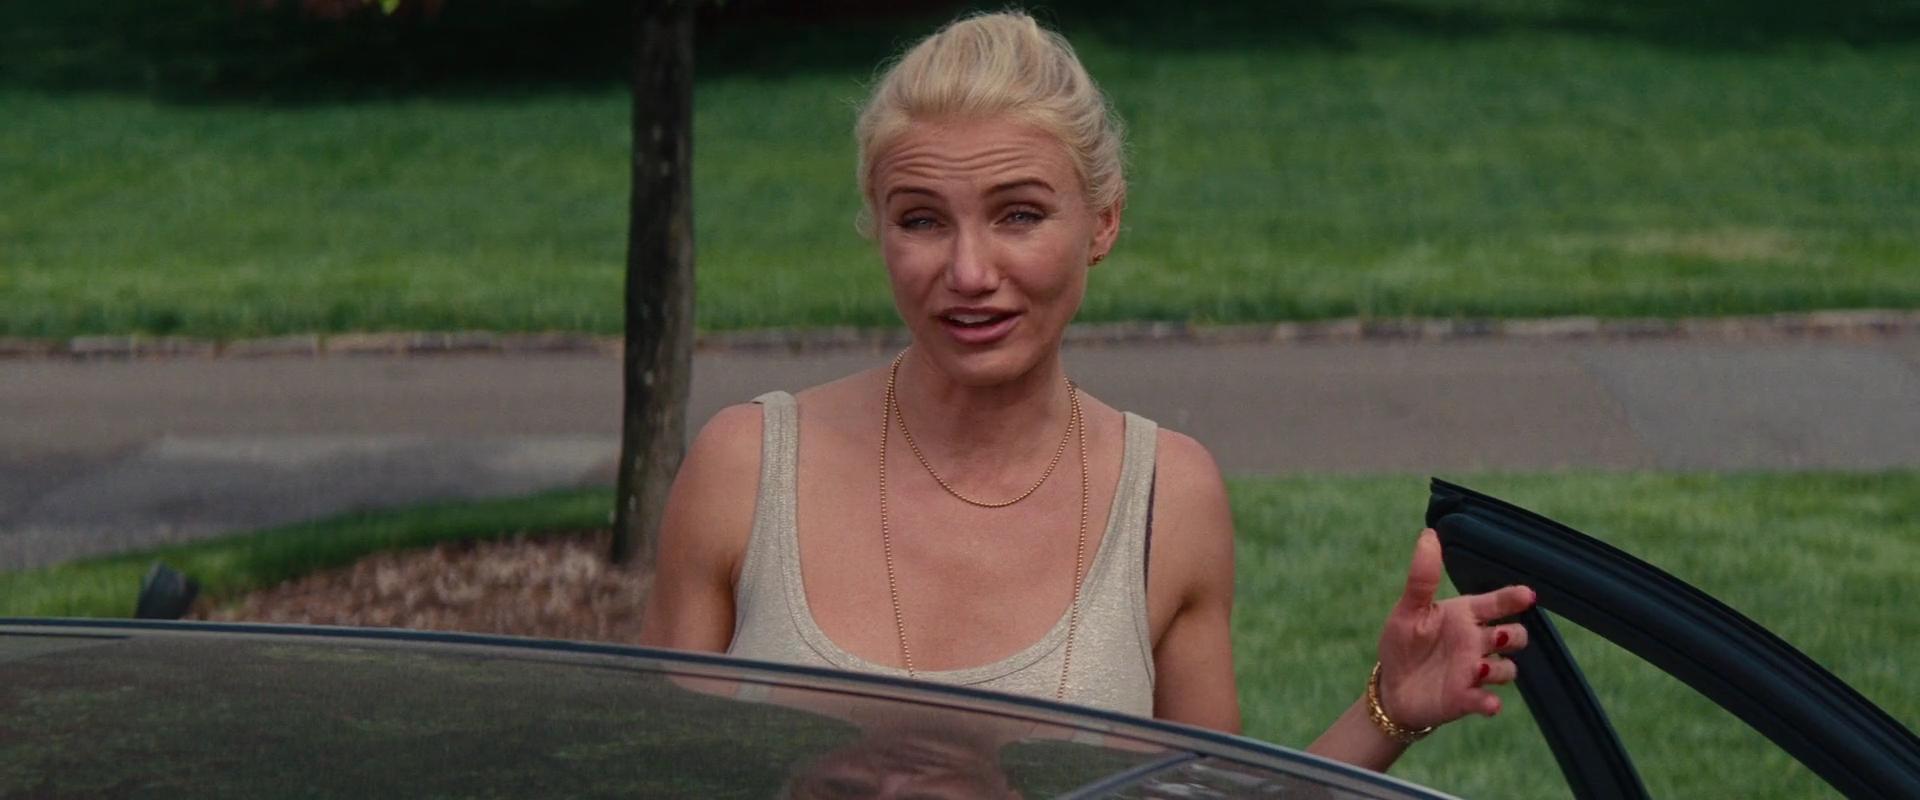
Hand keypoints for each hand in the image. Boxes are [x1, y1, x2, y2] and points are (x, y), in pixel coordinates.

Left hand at [1374, 528, 1534, 730]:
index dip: (1513, 597)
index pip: (1497, 602)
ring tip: (1479, 669)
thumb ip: (1422, 576)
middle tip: (1495, 637)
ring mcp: (1474, 672)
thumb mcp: (1409, 609)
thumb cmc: (1403, 643)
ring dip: (1500, 670)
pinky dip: (1489, 703)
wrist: (1390, 688)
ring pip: (1508, 669)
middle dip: (1513, 636)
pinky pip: (1487, 701)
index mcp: (1464, 616)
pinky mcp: (1467, 699)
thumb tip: (1428, 534)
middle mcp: (1476, 643)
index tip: (1527, 594)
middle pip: (1514, 635)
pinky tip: (1488, 703)